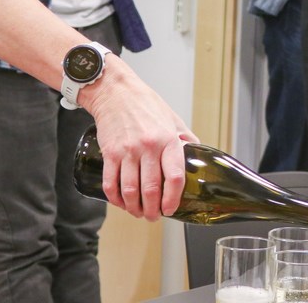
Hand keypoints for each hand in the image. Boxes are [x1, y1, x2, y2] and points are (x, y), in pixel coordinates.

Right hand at [83, 56, 197, 220]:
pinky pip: (111, 183)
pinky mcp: (110, 153)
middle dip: (152, 210)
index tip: (171, 209)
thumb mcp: (172, 118)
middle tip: (153, 217)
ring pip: (130, 191)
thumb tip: (198, 157)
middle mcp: (148, 147)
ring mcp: (127, 151)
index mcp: (168, 140)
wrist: (115, 91)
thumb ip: (185, 139)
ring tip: (138, 213)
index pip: (175, 177)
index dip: (173, 199)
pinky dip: (115, 199)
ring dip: (134, 208)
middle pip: (151, 189)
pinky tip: (120, 203)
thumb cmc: (145, 104)